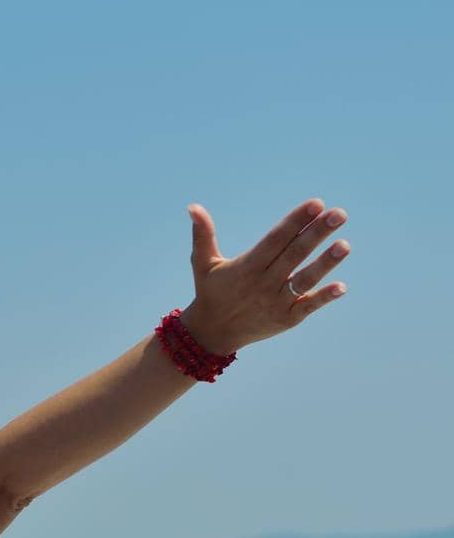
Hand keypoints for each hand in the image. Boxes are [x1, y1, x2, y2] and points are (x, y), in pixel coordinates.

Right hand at [179, 198, 351, 355]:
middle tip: (340, 213)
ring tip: (344, 245)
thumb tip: (193, 206)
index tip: (316, 204)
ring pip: (304, 279)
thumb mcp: (202, 262)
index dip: (296, 221)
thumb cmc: (210, 291)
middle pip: (294, 254)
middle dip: (317, 233)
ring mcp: (276, 302)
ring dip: (325, 263)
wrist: (211, 333)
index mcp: (247, 266)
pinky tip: (341, 287)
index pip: (277, 239)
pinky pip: (306, 306)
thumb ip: (202, 234)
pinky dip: (323, 298)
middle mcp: (263, 283)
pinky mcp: (286, 319)